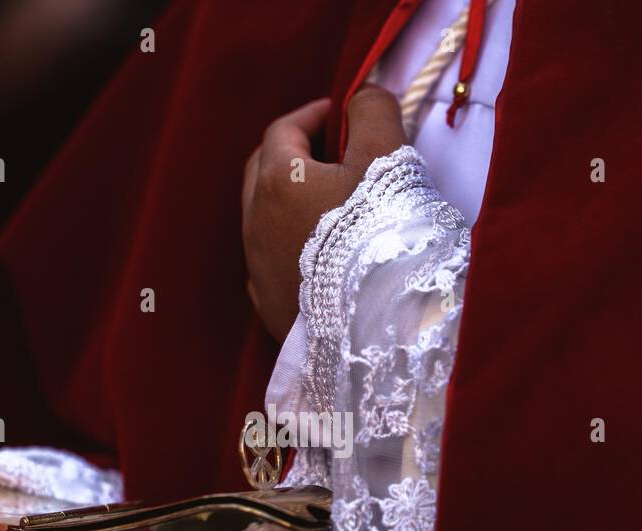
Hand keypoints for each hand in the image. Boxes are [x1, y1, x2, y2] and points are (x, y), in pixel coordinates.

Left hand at [242, 85, 406, 341]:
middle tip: (330, 152)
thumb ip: (372, 112)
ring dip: (289, 204)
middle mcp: (255, 224)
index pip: (283, 129)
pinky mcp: (270, 307)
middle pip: (262, 173)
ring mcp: (258, 270)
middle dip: (291, 154)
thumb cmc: (383, 231)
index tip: (342, 112)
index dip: (313, 114)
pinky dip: (289, 247)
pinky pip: (270, 265)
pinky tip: (318, 255)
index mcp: (277, 181)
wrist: (379, 323)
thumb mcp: (386, 155)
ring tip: (329, 205)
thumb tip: (361, 96)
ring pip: (263, 221)